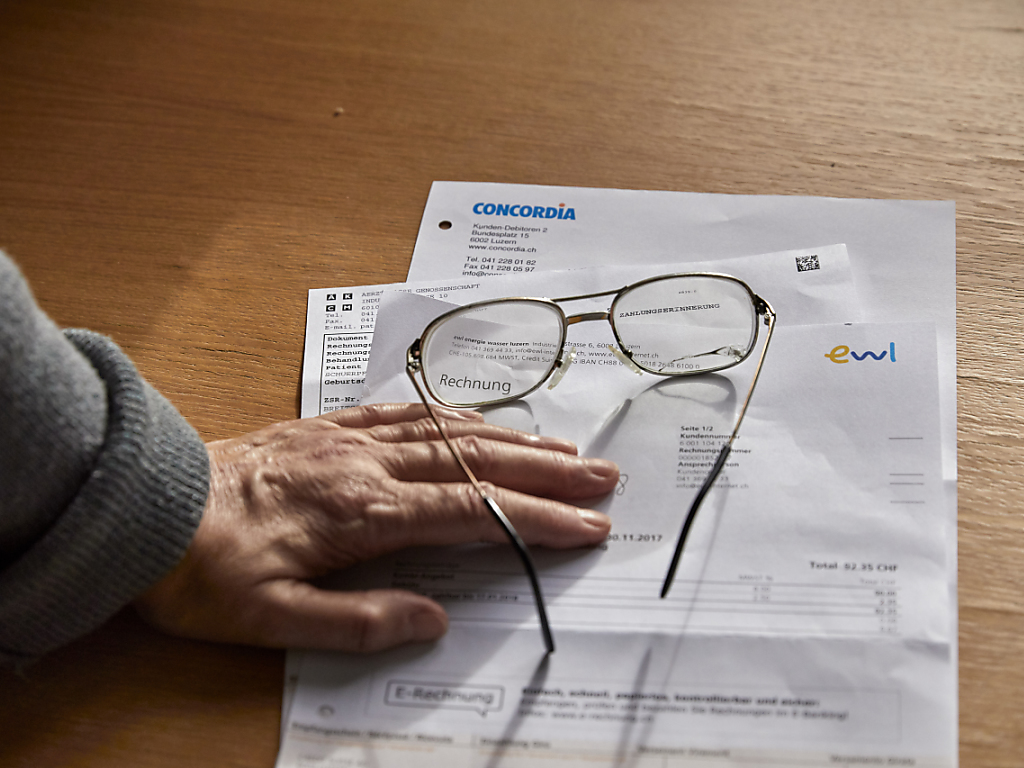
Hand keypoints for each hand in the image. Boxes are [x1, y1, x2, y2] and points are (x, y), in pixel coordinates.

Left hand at [135, 403, 616, 652]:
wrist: (145, 507)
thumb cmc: (203, 570)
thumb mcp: (272, 620)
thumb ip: (358, 622)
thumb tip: (433, 621)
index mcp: (362, 513)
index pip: (472, 512)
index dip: (537, 518)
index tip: (588, 524)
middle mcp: (366, 466)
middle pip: (476, 461)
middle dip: (547, 471)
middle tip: (602, 475)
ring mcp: (348, 440)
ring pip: (449, 431)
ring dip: (511, 438)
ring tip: (561, 446)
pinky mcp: (328, 427)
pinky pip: (403, 411)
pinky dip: (451, 414)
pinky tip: (475, 417)